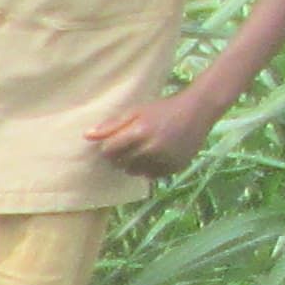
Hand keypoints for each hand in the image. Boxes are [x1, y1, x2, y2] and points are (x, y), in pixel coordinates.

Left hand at [83, 89, 221, 180]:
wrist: (198, 110)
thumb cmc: (163, 109)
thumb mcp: (136, 111)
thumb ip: (111, 125)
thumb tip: (86, 136)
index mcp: (140, 132)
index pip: (108, 151)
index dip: (109, 147)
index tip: (116, 141)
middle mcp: (152, 148)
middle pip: (119, 163)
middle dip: (120, 156)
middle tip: (132, 144)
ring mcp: (164, 160)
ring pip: (134, 172)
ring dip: (133, 163)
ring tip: (144, 149)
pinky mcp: (174, 168)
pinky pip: (151, 175)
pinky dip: (149, 168)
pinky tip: (157, 155)